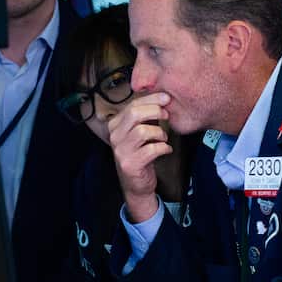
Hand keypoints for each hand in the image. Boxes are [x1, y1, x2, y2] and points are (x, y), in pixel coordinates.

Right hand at [107, 93, 172, 221]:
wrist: (136, 184)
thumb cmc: (141, 154)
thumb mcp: (139, 133)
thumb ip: (145, 116)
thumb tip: (162, 97)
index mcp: (115, 125)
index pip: (132, 105)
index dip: (151, 99)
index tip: (166, 98)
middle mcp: (114, 137)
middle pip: (135, 114)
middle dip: (155, 111)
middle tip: (167, 115)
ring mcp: (121, 151)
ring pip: (143, 131)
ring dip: (159, 133)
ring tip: (163, 138)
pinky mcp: (130, 164)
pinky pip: (152, 149)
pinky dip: (163, 148)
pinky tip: (166, 150)